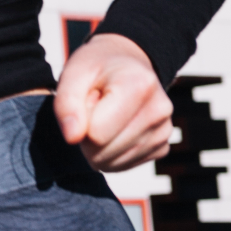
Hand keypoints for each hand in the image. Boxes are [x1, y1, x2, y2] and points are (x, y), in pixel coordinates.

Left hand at [54, 33, 173, 171]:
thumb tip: (72, 138)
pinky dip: (110, 152)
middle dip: (87, 135)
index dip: (80, 120)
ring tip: (104, 115)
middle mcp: (159, 110)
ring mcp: (164, 131)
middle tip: (94, 107)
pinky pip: (123, 165)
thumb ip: (66, 103)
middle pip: (103, 151)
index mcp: (139, 85)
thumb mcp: (73, 73)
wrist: (125, 64)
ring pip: (112, 162)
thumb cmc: (96, 68)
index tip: (88, 97)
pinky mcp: (161, 147)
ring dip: (97, 145)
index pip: (96, 133)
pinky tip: (114, 127)